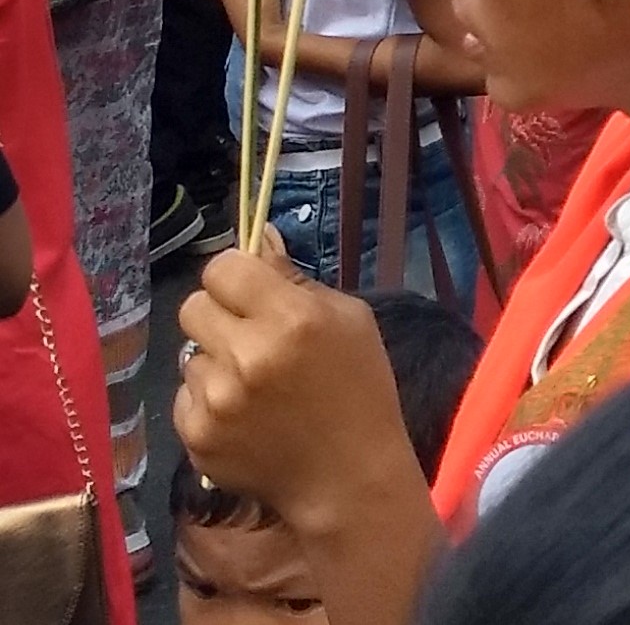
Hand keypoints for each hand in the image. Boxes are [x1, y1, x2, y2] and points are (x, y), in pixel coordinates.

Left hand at [174, 246, 425, 531]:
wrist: (346, 476)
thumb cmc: (359, 389)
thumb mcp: (349, 320)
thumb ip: (295, 280)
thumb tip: (258, 238)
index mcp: (291, 319)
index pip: (221, 268)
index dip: (235, 276)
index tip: (250, 291)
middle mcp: (246, 355)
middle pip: (192, 306)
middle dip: (219, 315)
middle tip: (248, 336)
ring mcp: (215, 400)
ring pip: (189, 354)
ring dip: (216, 362)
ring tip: (254, 386)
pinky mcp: (195, 435)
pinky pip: (185, 396)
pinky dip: (208, 401)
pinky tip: (242, 416)